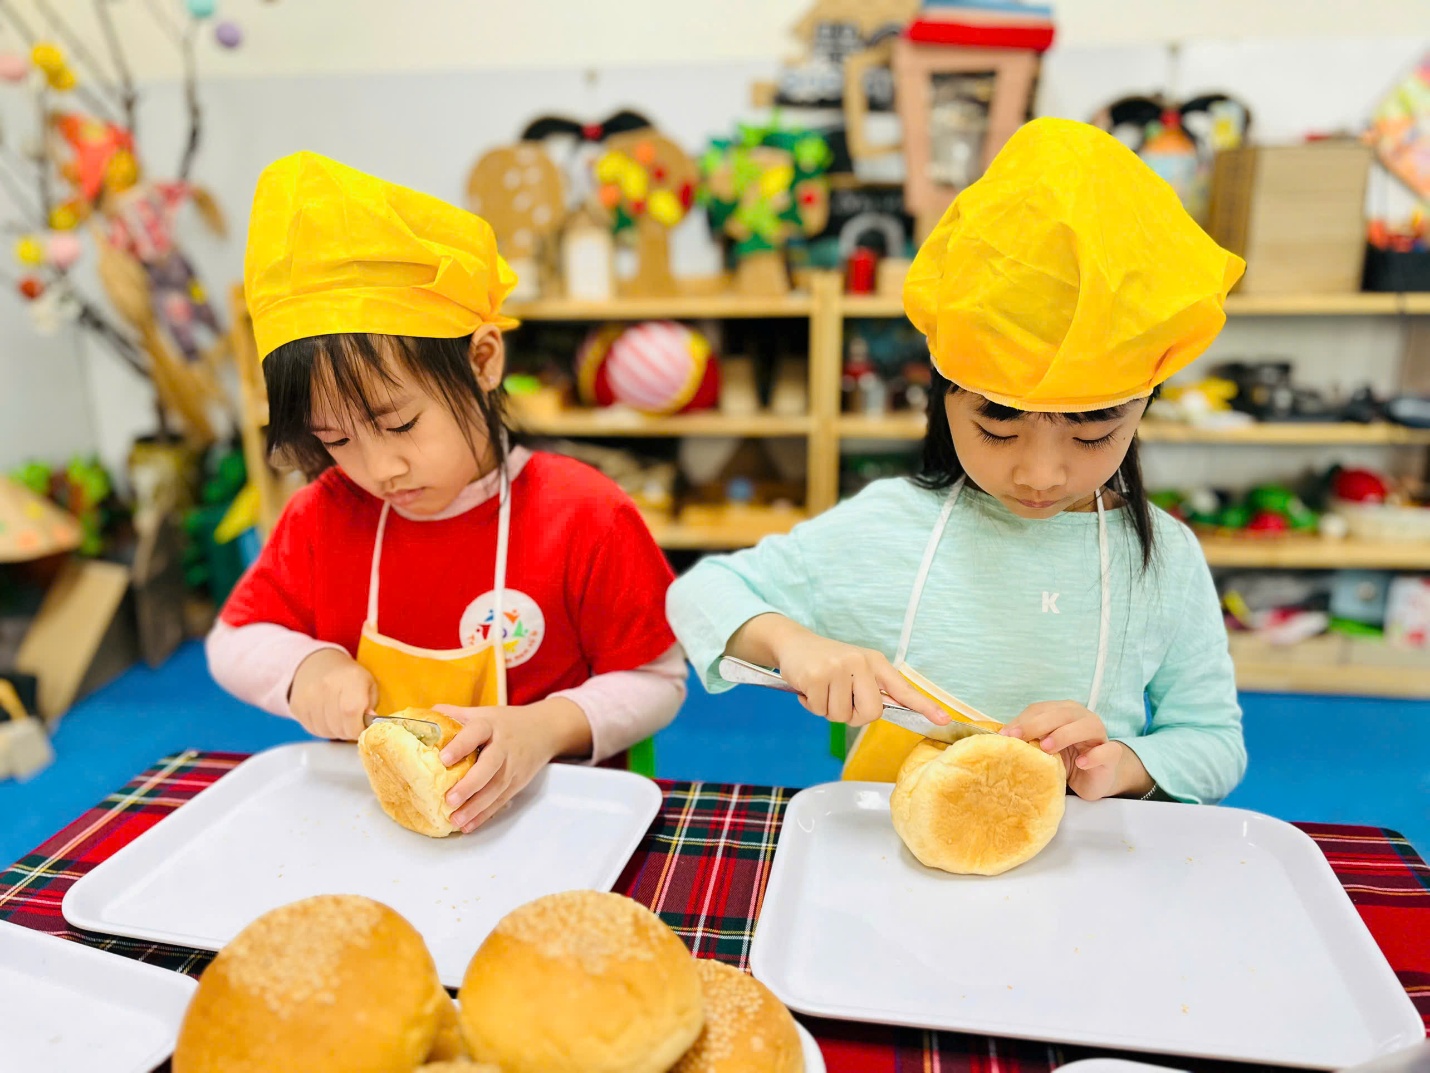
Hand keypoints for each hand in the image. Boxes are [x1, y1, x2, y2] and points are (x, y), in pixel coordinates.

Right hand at [289, 648, 375, 740]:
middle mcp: (327, 685)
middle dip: (349, 731)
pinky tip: (327, 717)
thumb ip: (371, 705)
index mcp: (350, 677)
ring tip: (339, 718)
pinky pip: (312, 730)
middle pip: (338, 726)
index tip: (362, 727)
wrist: (317, 664)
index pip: (351, 712)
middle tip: (352, 723)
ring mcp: (308, 695)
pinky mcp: (297, 706)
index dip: (358, 727)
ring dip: (335, 731)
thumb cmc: (348, 677)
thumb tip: (370, 723)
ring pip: (325, 731)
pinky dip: (323, 729)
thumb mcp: (369, 684)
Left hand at [435, 698, 592, 832]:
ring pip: (496, 788)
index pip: (476, 733)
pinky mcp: (518, 782)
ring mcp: (513, 766)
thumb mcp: (484, 712)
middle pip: (490, 766)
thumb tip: (422, 719)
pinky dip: (484, 814)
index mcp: (491, 725)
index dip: (461, 745)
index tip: (444, 758)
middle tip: (450, 799)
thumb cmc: (507, 722)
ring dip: (476, 807)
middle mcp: (504, 746)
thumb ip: (455, 715)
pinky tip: (468, 825)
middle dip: (470, 785)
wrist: (545, 729)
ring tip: (455, 819)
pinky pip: (501, 800)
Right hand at [732, 614, 948, 728]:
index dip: (924, 706)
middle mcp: (861, 663)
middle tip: (840, 701)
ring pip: (841, 715)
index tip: (944, 720)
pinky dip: (811, 705)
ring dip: (827, 710)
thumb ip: (870, 689)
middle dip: (853, 715)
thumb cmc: (828, 663)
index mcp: (875, 663)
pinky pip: (820, 710)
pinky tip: (808, 688)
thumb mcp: (855, 669)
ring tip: (822, 689)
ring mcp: (838, 668)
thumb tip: (880, 713)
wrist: (794, 643)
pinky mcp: (817, 676)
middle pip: (870, 713)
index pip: (903, 688)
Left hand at [1000, 701, 1151, 800]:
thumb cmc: (1064, 760)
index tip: (1005, 735)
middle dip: (1037, 725)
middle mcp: (1081, 717)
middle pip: (1060, 714)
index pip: (1040, 709)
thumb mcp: (1042, 749)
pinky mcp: (1112, 754)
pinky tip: (1082, 762)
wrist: (1092, 778)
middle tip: (1020, 739)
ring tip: (1047, 748)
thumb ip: (1027, 740)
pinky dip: (1095, 755)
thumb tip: (999, 738)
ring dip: (1064, 734)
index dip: (1023, 720)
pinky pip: (1108, 750)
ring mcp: (1099, 735)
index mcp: (1062, 712)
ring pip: (1085, 726)